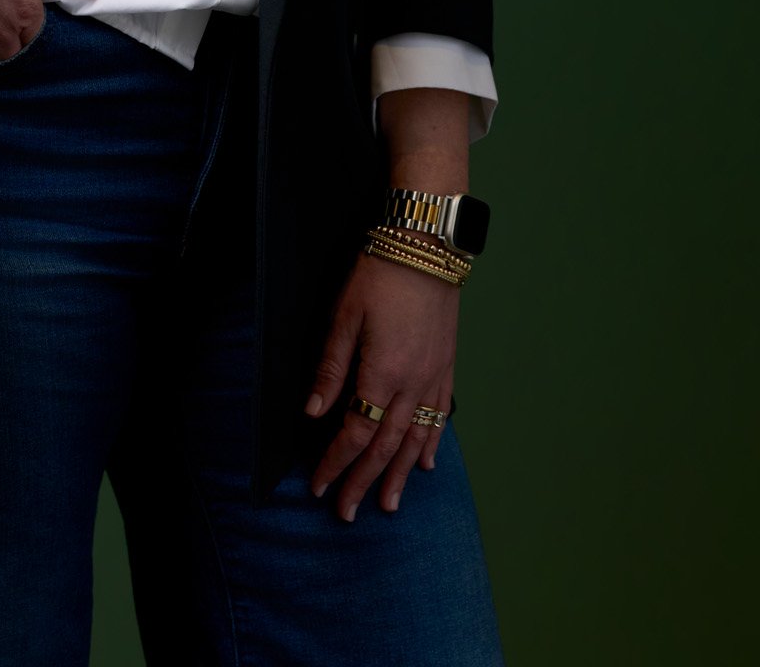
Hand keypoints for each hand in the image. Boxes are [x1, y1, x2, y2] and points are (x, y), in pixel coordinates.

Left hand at [302, 247, 459, 521]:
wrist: (425, 247)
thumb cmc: (378, 276)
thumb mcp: (344, 317)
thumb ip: (331, 368)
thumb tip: (314, 412)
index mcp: (382, 374)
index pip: (356, 433)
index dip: (336, 463)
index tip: (319, 486)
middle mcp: (411, 384)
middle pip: (385, 446)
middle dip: (363, 480)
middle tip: (347, 512)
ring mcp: (433, 377)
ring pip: (415, 439)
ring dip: (398, 475)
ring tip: (388, 505)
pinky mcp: (446, 366)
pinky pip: (439, 417)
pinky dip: (432, 444)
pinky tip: (425, 464)